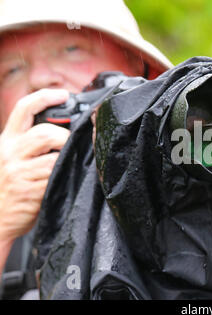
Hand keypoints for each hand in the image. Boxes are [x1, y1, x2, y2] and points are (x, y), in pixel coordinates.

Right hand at [0, 89, 69, 242]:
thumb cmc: (11, 187)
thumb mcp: (13, 158)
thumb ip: (32, 143)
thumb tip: (65, 129)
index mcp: (7, 140)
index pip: (23, 109)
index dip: (45, 97)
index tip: (64, 94)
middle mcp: (10, 153)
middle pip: (43, 133)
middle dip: (64, 137)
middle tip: (72, 144)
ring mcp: (18, 172)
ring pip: (54, 158)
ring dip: (68, 159)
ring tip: (70, 163)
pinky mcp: (29, 190)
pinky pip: (56, 177)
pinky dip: (66, 176)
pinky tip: (65, 179)